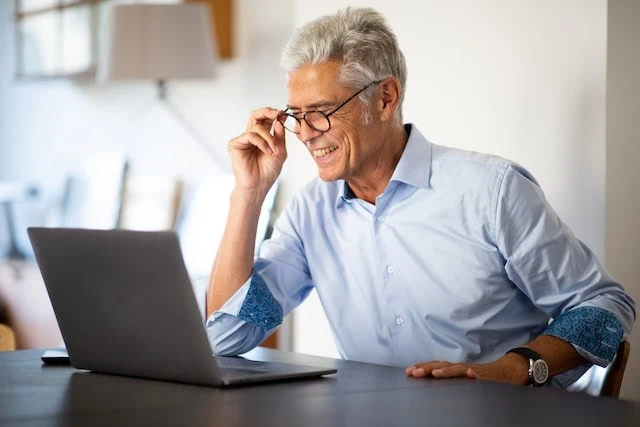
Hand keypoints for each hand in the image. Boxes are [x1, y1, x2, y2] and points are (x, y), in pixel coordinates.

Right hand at [228, 107, 286, 195]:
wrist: (259, 185)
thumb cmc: (268, 171)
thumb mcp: (280, 151)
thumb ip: (279, 135)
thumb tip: (279, 119)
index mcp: (262, 137)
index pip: (265, 119)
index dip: (274, 114)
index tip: (283, 114)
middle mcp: (251, 136)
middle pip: (256, 115)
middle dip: (268, 112)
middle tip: (277, 114)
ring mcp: (242, 139)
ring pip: (257, 126)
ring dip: (269, 138)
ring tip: (274, 151)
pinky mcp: (235, 144)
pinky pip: (251, 135)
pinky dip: (262, 142)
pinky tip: (266, 152)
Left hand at [405, 353, 529, 384]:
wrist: (508, 371)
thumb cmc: (483, 377)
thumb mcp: (462, 379)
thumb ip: (450, 380)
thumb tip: (431, 380)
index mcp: (454, 369)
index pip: (435, 366)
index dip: (422, 368)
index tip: (408, 371)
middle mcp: (462, 368)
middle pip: (442, 365)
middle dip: (427, 368)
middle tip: (413, 372)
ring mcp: (474, 371)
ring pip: (459, 369)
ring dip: (447, 370)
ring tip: (435, 373)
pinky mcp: (487, 376)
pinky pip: (481, 375)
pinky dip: (475, 374)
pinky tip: (470, 375)